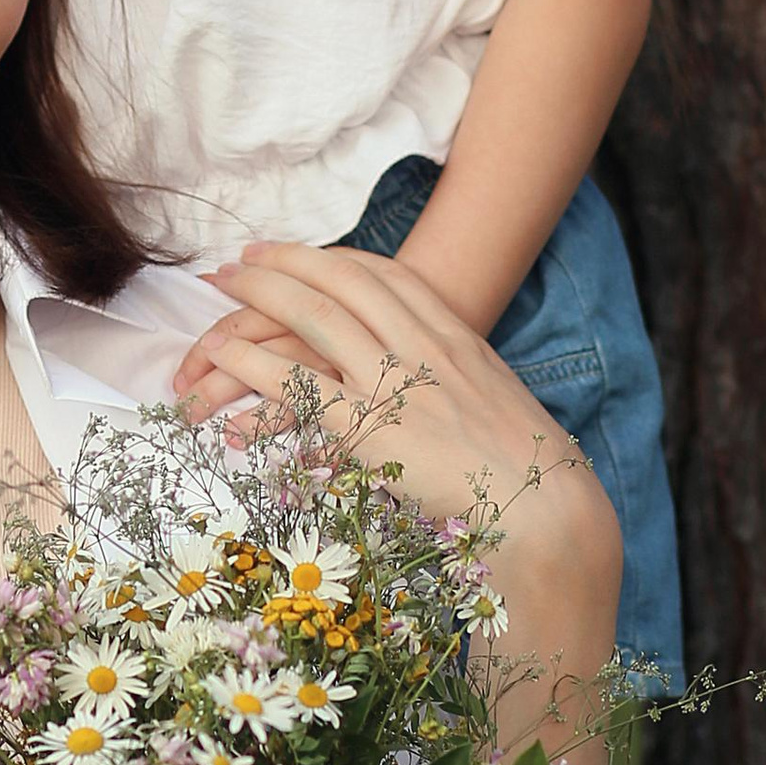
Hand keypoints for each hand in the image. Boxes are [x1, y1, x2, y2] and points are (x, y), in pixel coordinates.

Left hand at [173, 241, 620, 744]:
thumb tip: (435, 381)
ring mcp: (395, 383)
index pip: (389, 275)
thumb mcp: (493, 401)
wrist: (546, 511)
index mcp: (457, 336)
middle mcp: (423, 347)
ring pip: (314, 318)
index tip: (301, 253)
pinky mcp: (367, 429)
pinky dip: (251, 362)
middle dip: (287, 262)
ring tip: (219, 288)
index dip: (335, 258)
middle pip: (343, 281)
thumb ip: (456, 379)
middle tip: (243, 259)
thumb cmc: (524, 469)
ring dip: (260, 295)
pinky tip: (222, 355)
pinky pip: (296, 382)